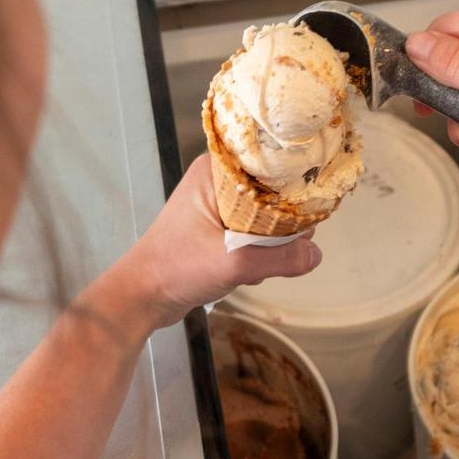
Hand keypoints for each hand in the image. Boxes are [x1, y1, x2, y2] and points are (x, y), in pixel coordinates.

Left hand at [96, 154, 320, 334]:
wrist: (143, 296)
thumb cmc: (174, 269)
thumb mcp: (233, 263)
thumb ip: (279, 259)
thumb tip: (315, 254)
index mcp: (216, 172)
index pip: (268, 162)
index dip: (294, 177)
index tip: (316, 194)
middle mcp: (217, 183)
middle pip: (272, 191)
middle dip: (285, 219)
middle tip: (288, 242)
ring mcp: (218, 207)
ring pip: (266, 216)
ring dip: (273, 241)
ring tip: (264, 260)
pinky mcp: (219, 230)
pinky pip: (255, 234)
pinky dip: (261, 251)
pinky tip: (254, 269)